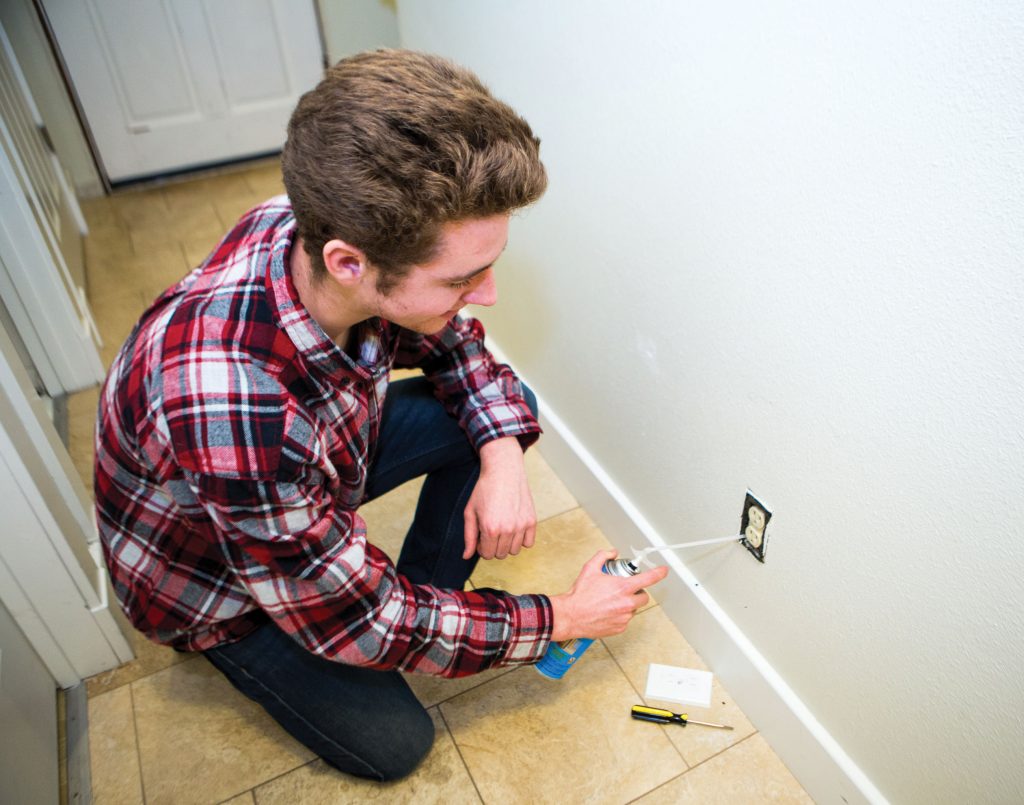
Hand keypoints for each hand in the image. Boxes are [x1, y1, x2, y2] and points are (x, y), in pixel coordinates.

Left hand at [463, 438, 536, 559]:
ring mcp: (521, 525)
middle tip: (492, 530)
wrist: (503, 471)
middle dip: (494, 546)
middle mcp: (507, 529)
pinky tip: (515, 527)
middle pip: (500, 554)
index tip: (482, 536)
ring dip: (507, 543)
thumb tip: (466, 556)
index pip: (487, 555)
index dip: (482, 547)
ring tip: (503, 528)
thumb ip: (468, 537)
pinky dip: (522, 539)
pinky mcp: (531, 521)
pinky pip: (528, 543)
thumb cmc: (484, 490)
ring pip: (514, 551)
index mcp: (490, 528)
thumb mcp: (470, 512)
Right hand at [549, 550, 668, 641]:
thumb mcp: (590, 569)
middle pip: (644, 597)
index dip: (658, 573)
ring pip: (633, 609)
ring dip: (627, 605)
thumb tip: (612, 553)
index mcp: (623, 587)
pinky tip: (607, 612)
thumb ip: (603, 556)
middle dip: (637, 593)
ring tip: (611, 602)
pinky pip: (625, 620)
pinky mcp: (619, 628)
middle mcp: (626, 603)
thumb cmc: (580, 595)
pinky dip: (619, 616)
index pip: (648, 578)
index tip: (663, 571)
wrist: (571, 615)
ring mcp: (624, 617)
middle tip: (624, 591)